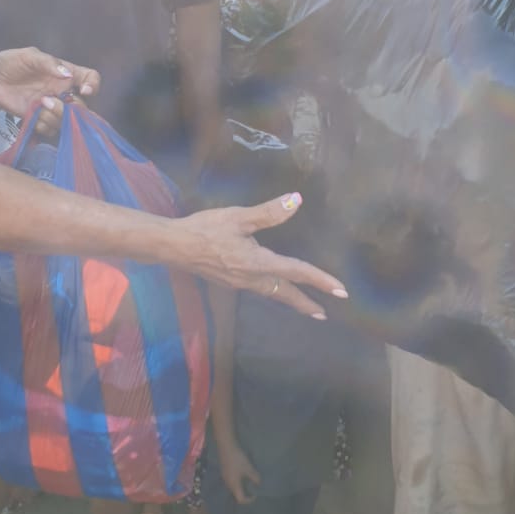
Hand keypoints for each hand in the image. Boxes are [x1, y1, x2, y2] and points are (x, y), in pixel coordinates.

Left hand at [0, 48, 99, 137]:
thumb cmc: (9, 63)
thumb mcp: (29, 56)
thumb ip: (48, 63)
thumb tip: (67, 75)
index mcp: (65, 73)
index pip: (90, 79)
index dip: (93, 85)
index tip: (83, 91)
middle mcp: (62, 92)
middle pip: (83, 107)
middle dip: (72, 109)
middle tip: (50, 101)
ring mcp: (51, 107)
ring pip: (68, 121)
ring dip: (56, 117)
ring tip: (38, 106)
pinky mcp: (39, 119)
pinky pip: (51, 129)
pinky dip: (44, 126)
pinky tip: (32, 117)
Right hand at [172, 191, 346, 317]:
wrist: (173, 246)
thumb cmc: (205, 229)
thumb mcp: (238, 217)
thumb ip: (268, 212)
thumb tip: (297, 200)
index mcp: (258, 262)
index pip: (297, 272)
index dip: (321, 280)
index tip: (341, 291)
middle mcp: (251, 278)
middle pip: (285, 293)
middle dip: (306, 303)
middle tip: (325, 313)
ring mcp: (239, 283)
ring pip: (272, 293)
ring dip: (291, 300)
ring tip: (306, 307)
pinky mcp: (229, 281)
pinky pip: (260, 290)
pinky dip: (274, 293)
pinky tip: (272, 288)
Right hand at [215, 428, 259, 503]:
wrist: (226, 446)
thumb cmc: (238, 459)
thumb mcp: (249, 468)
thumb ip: (255, 478)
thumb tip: (259, 484)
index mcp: (234, 485)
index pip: (241, 499)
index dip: (249, 500)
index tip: (256, 494)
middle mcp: (228, 484)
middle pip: (236, 495)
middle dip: (246, 494)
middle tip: (254, 488)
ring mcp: (225, 477)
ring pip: (234, 487)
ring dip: (242, 487)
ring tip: (250, 481)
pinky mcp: (224, 471)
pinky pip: (232, 481)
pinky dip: (239, 482)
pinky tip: (243, 474)